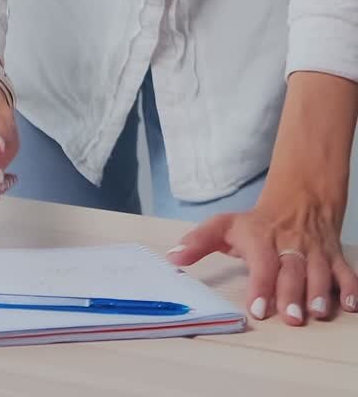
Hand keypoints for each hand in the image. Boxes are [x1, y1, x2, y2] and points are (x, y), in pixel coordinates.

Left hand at [166, 187, 357, 324]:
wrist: (299, 195)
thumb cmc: (257, 221)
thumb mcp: (225, 225)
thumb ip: (199, 242)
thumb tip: (172, 257)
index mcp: (261, 239)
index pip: (262, 262)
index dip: (260, 284)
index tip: (257, 308)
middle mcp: (289, 245)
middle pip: (292, 269)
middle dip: (292, 293)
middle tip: (291, 317)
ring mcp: (314, 251)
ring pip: (320, 271)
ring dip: (320, 292)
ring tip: (318, 313)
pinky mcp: (333, 256)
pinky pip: (345, 271)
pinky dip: (350, 287)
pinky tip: (351, 305)